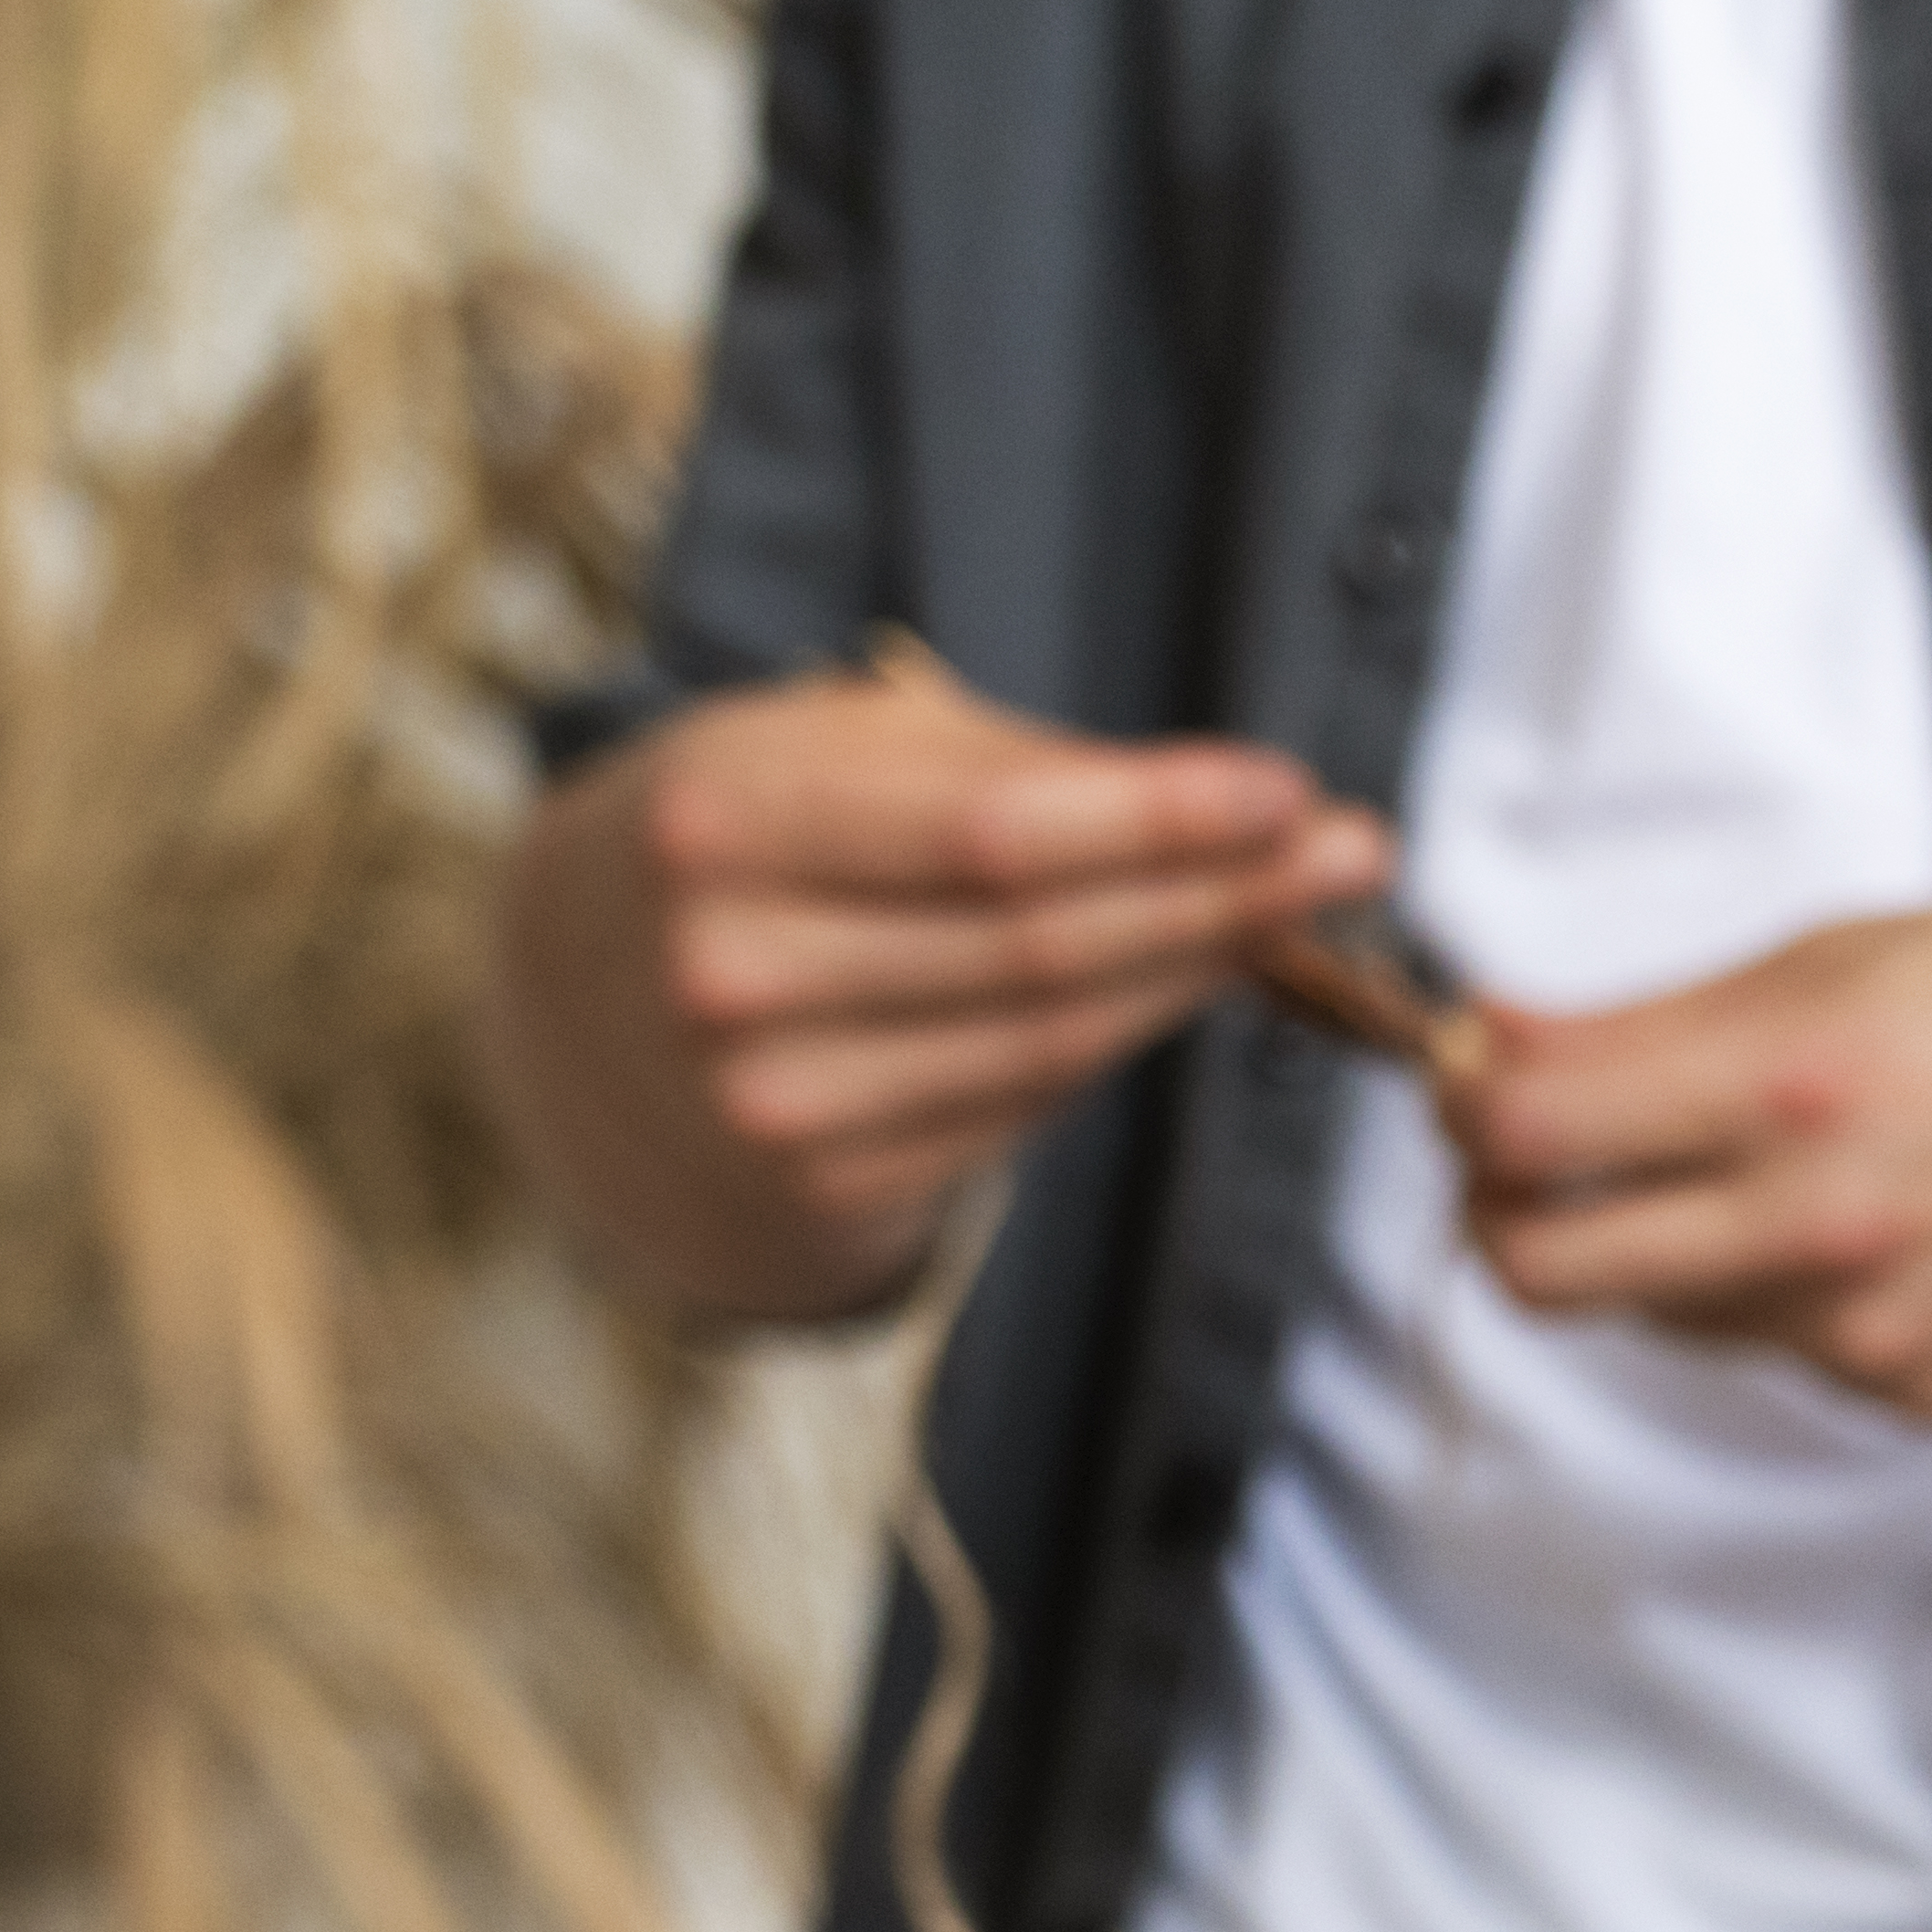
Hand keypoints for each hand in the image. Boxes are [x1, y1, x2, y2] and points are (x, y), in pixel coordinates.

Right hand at [487, 667, 1389, 1321]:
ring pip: (1052, 1038)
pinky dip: (1121, 1044)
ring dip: (1201, 976)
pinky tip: (1187, 987)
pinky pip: (1023, 1106)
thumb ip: (1002, 764)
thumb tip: (1216, 808)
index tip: (1292, 793)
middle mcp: (730, 970)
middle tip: (1354, 853)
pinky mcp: (824, 1184)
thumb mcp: (821, 747)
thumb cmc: (743, 836)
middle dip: (1222, 895)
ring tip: (1301, 917)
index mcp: (720, 822)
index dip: (1160, 817)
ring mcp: (772, 1098)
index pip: (991, 831)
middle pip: (1042, 943)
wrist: (577, 1010)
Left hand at [1443, 886, 1931, 1415]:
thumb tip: (1495, 1044)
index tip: (1475, 1081)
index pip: (1525, 1134)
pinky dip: (1784, 1297)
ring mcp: (1864, 1331)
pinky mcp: (1915, 1395)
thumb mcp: (1847, 949)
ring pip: (1663, 1316)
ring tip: (1759, 1168)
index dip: (1465, 1107)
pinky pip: (1783, 1356)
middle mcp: (1816, 1224)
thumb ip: (1661, 1016)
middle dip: (1508, 1212)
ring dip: (1657, 1249)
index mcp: (1789, 1079)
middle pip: (1544, 1271)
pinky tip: (1874, 1225)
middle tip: (1536, 1159)